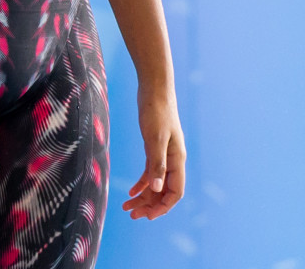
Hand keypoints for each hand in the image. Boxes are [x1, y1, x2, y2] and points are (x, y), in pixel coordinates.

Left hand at [121, 89, 185, 220]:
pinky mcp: (154, 147)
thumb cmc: (156, 111)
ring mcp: (164, 154)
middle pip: (164, 191)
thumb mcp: (155, 138)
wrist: (154, 88)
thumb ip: (156, 164)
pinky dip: (142, 183)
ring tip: (127, 208)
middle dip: (150, 205)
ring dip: (144, 197)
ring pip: (156, 183)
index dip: (163, 206)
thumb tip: (158, 189)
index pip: (175, 192)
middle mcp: (173, 160)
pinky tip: (131, 192)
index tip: (147, 216)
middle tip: (132, 215)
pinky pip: (151, 172)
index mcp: (177, 160)